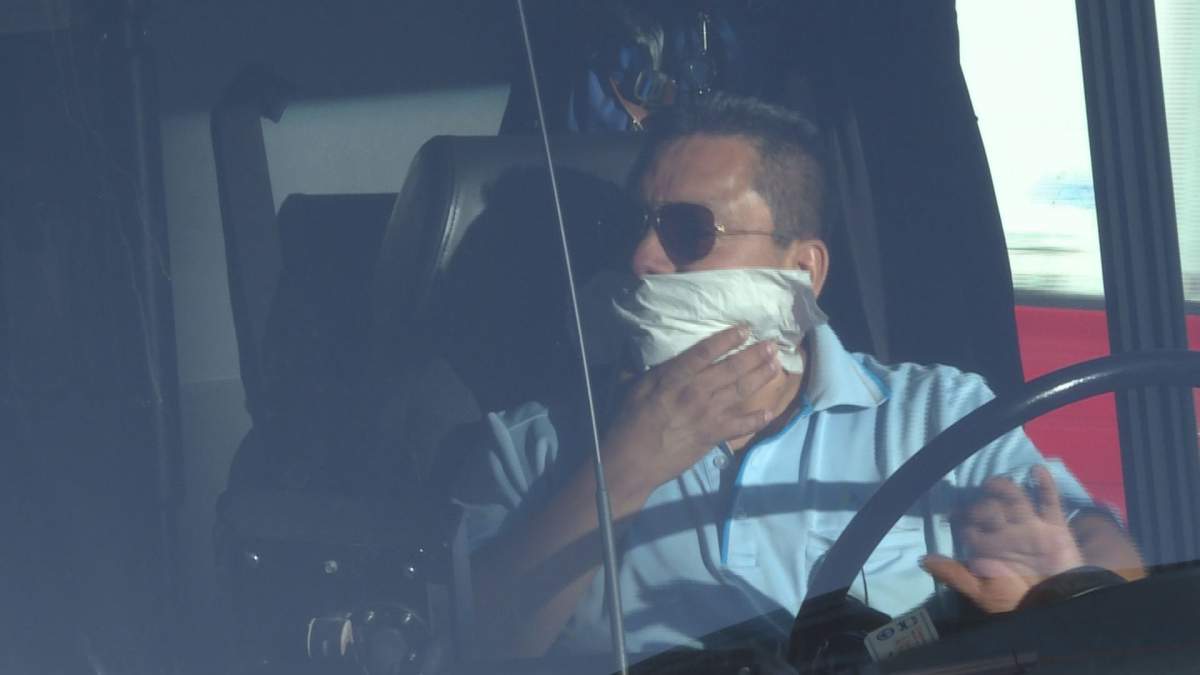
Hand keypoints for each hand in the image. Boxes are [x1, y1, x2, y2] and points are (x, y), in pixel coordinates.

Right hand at [602, 325, 782, 496]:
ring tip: (776, 366)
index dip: (727, 339)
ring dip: (761, 377)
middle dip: (754, 355)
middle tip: (772, 345)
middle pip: (731, 369)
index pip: (705, 352)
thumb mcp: (634, 387)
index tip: (745, 329)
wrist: (632, 461)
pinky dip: (757, 419)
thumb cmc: (629, 422)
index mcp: (674, 377)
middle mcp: (695, 392)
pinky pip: (741, 425)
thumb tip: (650, 349)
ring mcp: (707, 414)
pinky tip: (770, 410)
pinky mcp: (713, 435)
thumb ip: (652, 369)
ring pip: (740, 391)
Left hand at [922, 465, 1083, 612]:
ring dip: (1005, 488)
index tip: (953, 513)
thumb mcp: (980, 591)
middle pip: (990, 508)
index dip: (960, 517)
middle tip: (980, 506)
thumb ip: (953, 574)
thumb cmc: (1015, 601)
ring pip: (1014, 499)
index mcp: (987, 547)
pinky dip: (1044, 485)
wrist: (1057, 607)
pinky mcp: (1054, 527)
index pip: (968, 524)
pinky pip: (1049, 501)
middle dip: (983, 504)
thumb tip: (922, 560)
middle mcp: (1006, 532)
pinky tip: (1035, 470)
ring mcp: (1030, 527)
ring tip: (996, 483)